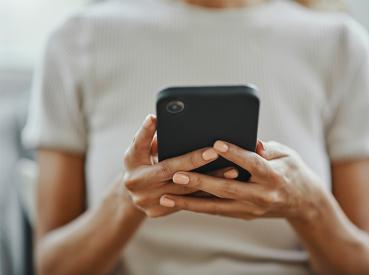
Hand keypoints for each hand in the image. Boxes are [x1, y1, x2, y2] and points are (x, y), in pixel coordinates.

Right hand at [122, 115, 237, 217]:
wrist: (129, 190)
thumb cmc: (136, 161)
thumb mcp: (135, 148)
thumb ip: (145, 135)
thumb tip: (154, 118)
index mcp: (137, 176)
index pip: (167, 167)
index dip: (191, 159)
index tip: (213, 151)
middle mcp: (144, 194)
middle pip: (182, 182)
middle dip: (208, 171)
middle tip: (231, 162)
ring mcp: (153, 206)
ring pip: (189, 195)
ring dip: (212, 183)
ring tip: (233, 172)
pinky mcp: (161, 212)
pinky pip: (188, 203)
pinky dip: (206, 193)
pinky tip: (224, 185)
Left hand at [159, 140, 323, 221]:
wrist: (303, 202)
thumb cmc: (293, 171)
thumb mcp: (286, 154)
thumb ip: (266, 149)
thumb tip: (252, 142)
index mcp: (274, 176)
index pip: (252, 164)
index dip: (234, 154)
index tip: (215, 144)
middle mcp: (262, 196)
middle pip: (228, 189)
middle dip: (200, 182)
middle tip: (177, 175)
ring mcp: (252, 209)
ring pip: (217, 206)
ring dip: (191, 202)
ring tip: (168, 197)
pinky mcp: (244, 214)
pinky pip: (218, 211)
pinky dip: (199, 207)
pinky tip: (180, 203)